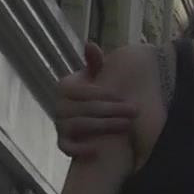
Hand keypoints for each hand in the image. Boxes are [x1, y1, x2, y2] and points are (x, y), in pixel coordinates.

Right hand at [54, 42, 137, 158]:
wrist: (91, 119)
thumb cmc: (95, 94)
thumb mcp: (96, 77)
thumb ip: (95, 62)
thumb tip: (90, 44)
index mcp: (65, 87)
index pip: (83, 90)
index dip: (104, 94)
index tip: (124, 96)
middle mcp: (59, 106)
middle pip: (85, 109)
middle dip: (112, 110)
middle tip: (135, 111)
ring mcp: (60, 125)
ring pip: (80, 127)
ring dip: (104, 127)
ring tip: (127, 125)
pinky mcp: (63, 143)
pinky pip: (66, 148)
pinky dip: (79, 149)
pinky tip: (98, 150)